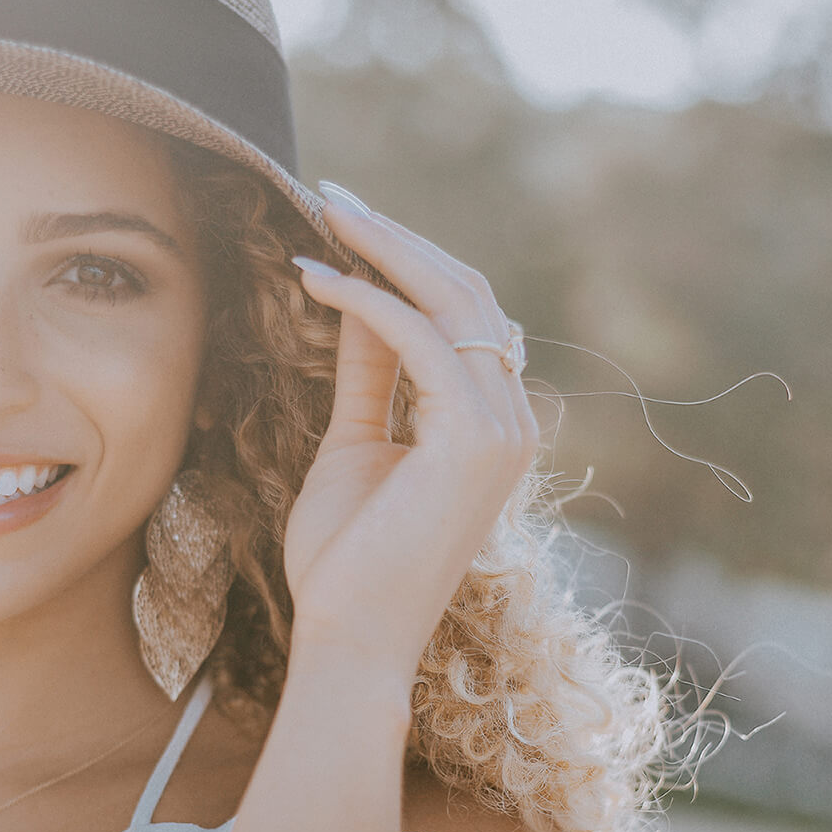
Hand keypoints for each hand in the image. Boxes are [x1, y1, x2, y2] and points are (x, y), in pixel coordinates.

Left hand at [279, 186, 539, 683]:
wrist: (351, 638)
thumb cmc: (348, 561)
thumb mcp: (355, 444)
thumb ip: (367, 375)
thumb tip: (355, 303)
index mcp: (495, 423)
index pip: (465, 313)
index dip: (408, 259)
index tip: (345, 221)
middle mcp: (514, 420)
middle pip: (467, 292)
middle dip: (397, 237)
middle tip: (332, 194)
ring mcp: (503, 429)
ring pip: (453, 302)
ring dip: (383, 250)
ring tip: (322, 215)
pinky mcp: (474, 439)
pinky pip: (422, 340)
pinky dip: (368, 301)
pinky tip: (317, 279)